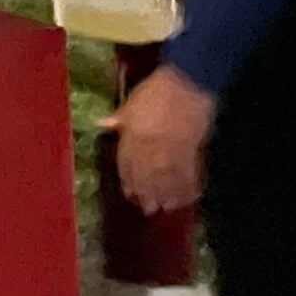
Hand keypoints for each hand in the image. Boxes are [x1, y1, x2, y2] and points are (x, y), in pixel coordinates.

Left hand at [103, 67, 216, 214]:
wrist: (186, 86)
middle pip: (147, 177)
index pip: (128, 164)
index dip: (129, 180)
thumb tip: (102, 124)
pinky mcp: (192, 152)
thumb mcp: (132, 103)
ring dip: (166, 196)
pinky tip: (187, 197)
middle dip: (147, 194)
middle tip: (148, 209)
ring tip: (165, 207)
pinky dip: (188, 188)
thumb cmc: (155, 92)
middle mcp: (150, 149)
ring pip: (167, 180)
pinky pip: (189, 175)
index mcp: (133, 137)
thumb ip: (120, 118)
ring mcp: (172, 152)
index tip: (130, 193)